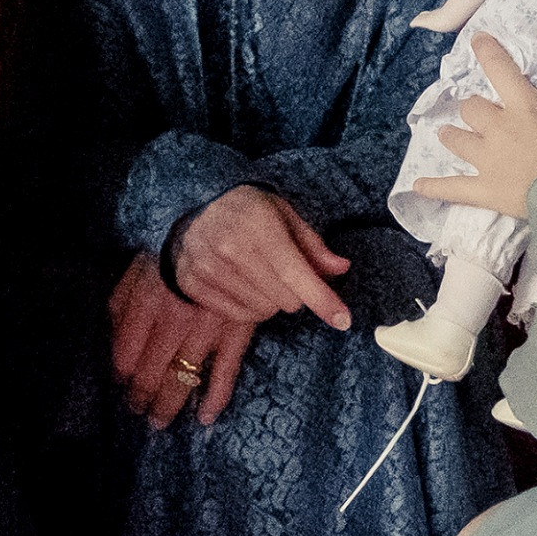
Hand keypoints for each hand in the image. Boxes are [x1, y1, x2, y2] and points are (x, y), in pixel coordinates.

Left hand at [110, 252, 255, 426]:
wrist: (229, 221)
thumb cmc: (178, 245)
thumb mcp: (140, 263)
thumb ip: (122, 300)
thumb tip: (111, 338)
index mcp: (147, 301)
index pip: (127, 353)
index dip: (122, 374)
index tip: (122, 384)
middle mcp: (174, 319)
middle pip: (152, 372)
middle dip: (142, 397)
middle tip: (138, 410)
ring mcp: (207, 327)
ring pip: (183, 378)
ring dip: (168, 404)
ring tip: (159, 421)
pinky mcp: (238, 329)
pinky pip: (226, 371)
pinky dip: (215, 398)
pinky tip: (205, 416)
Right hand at [168, 185, 353, 329]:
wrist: (195, 215)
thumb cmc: (249, 215)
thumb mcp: (284, 215)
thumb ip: (313, 245)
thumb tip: (341, 268)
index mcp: (259, 223)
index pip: (296, 273)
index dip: (323, 300)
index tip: (344, 321)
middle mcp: (230, 246)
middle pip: (285, 300)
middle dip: (295, 294)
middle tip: (284, 274)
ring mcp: (207, 267)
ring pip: (262, 311)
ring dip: (271, 301)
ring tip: (261, 277)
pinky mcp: (192, 284)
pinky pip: (238, 316)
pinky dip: (249, 307)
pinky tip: (243, 286)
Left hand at [415, 35, 536, 223]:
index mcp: (527, 107)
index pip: (502, 70)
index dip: (488, 52)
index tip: (477, 39)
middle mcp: (500, 127)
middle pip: (472, 107)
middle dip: (473, 109)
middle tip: (478, 113)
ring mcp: (487, 159)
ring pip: (457, 139)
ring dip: (453, 137)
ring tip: (448, 135)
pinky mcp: (482, 189)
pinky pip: (451, 187)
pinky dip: (434, 187)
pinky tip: (417, 187)